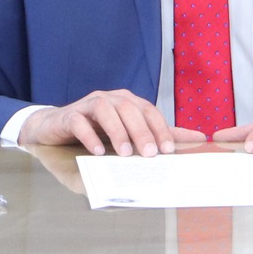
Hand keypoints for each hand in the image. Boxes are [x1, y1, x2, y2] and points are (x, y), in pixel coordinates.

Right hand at [18, 90, 201, 155]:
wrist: (54, 129)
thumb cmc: (95, 134)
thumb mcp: (126, 138)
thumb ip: (156, 138)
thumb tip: (197, 139)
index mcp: (127, 103)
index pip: (148, 111)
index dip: (160, 128)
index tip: (169, 150)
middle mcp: (110, 99)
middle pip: (129, 109)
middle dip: (142, 132)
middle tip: (150, 155)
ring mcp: (88, 105)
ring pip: (106, 110)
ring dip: (117, 131)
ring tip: (124, 154)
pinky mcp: (69, 115)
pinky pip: (79, 121)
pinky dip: (89, 135)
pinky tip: (96, 152)